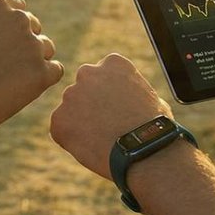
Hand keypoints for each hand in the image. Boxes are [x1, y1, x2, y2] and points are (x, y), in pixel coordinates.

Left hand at [49, 54, 169, 181]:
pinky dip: (71, 140)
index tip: (117, 109)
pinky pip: (61, 130)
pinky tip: (92, 148)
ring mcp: (71, 95)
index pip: (102, 75)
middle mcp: (87, 73)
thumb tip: (128, 95)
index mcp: (112, 63)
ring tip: (102, 140)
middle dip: (90, 105)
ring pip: (71, 110)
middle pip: (83, 89)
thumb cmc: (155, 127)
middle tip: (105, 126)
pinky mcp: (59, 119)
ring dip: (80, 123)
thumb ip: (130, 89)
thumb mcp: (150, 95)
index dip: (109, 95)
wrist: (145, 151)